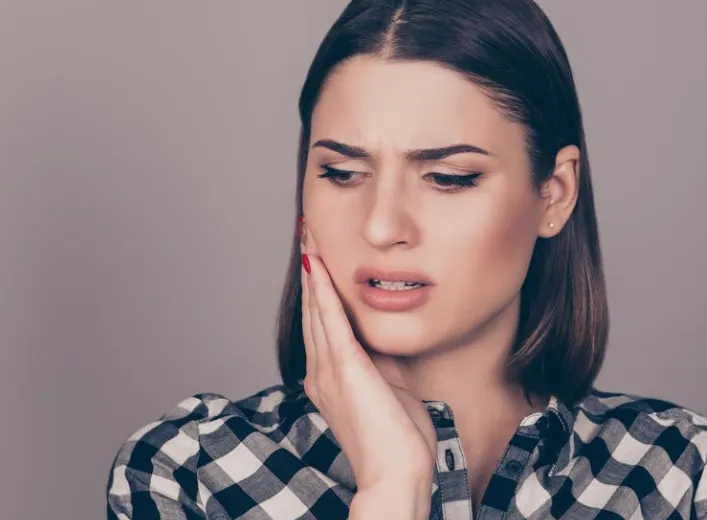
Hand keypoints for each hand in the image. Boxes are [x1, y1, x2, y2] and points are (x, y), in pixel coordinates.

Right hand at [299, 221, 437, 495]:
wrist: (397, 473)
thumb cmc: (399, 442)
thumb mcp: (390, 391)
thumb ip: (381, 365)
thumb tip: (383, 344)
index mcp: (329, 379)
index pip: (320, 324)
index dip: (317, 288)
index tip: (317, 256)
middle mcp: (320, 372)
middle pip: (311, 310)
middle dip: (310, 269)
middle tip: (307, 232)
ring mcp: (328, 371)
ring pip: (316, 309)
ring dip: (312, 270)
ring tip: (308, 235)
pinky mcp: (345, 369)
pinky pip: (329, 321)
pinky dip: (321, 291)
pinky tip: (317, 265)